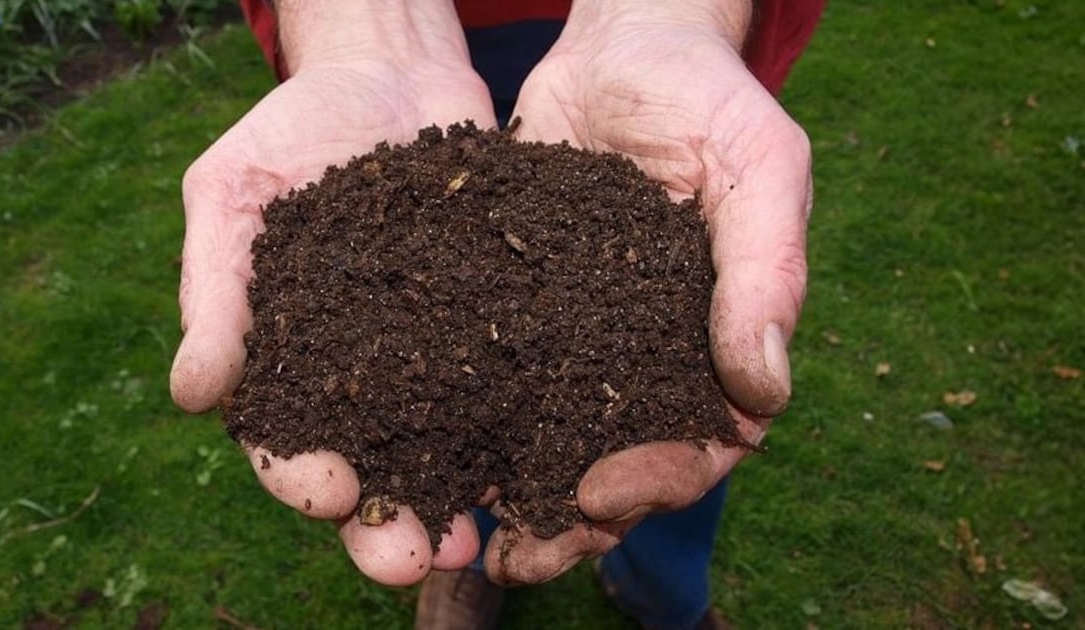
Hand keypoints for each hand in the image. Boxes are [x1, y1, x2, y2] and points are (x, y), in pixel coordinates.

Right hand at [169, 1, 496, 585]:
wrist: (388, 73)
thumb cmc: (292, 130)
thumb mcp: (233, 194)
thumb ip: (215, 291)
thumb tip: (190, 395)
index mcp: (288, 362)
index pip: (285, 440)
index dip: (302, 476)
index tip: (329, 492)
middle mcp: (363, 378)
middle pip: (372, 471)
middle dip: (387, 525)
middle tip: (413, 558)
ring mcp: (434, 357)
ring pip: (446, 450)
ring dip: (460, 501)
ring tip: (482, 540)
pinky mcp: (496, 328)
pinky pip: (512, 388)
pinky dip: (526, 431)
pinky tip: (546, 461)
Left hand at [482, 1, 811, 583]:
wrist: (622, 47)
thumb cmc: (709, 99)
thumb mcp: (758, 168)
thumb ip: (767, 273)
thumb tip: (764, 394)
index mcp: (714, 345)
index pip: (701, 443)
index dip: (658, 481)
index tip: (600, 493)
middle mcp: (644, 358)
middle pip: (616, 464)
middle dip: (571, 519)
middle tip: (518, 557)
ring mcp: (577, 340)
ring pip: (547, 439)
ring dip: (509, 494)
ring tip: (458, 534)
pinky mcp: (514, 310)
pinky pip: (488, 378)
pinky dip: (459, 422)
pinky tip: (417, 453)